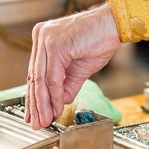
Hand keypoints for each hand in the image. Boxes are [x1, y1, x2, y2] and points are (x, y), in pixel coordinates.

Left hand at [26, 5, 121, 128]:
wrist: (115, 24)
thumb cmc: (99, 40)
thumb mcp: (79, 68)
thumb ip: (66, 85)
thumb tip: (59, 103)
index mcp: (42, 39)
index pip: (34, 73)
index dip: (34, 96)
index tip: (35, 114)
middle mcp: (40, 36)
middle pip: (34, 77)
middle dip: (36, 104)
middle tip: (37, 123)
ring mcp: (46, 39)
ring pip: (40, 79)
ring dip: (43, 103)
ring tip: (45, 120)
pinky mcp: (55, 45)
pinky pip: (52, 77)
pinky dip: (55, 95)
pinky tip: (57, 108)